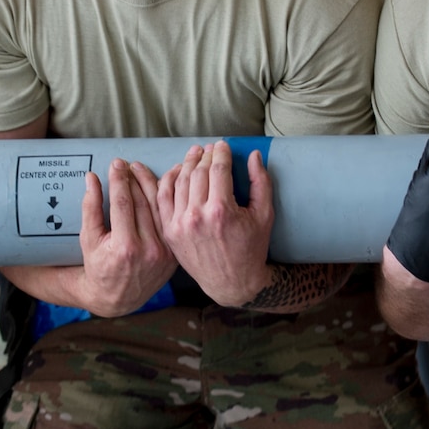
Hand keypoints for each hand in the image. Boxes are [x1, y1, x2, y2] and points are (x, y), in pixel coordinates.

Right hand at [77, 158, 177, 316]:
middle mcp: (149, 249)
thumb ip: (90, 208)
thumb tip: (91, 177)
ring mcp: (165, 252)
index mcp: (125, 247)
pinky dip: (168, 200)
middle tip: (127, 164)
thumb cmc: (98, 266)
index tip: (116, 164)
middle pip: (143, 202)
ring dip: (153, 184)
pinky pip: (170, 220)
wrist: (118, 297)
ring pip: (160, 208)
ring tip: (142, 169)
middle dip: (134, 178)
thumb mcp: (88, 239)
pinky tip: (165, 182)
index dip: (119, 180)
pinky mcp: (174, 252)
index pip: (123, 202)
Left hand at [156, 141, 273, 305]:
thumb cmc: (252, 249)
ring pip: (179, 182)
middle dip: (205, 155)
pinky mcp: (169, 232)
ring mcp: (180, 225)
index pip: (218, 169)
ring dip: (186, 163)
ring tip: (194, 153)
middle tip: (210, 148)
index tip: (223, 145)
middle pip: (198, 173)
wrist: (231, 283)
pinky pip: (163, 199)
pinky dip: (168, 181)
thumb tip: (254, 154)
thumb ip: (261, 182)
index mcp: (221, 211)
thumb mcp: (265, 216)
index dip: (221, 153)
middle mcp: (197, 216)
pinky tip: (178, 171)